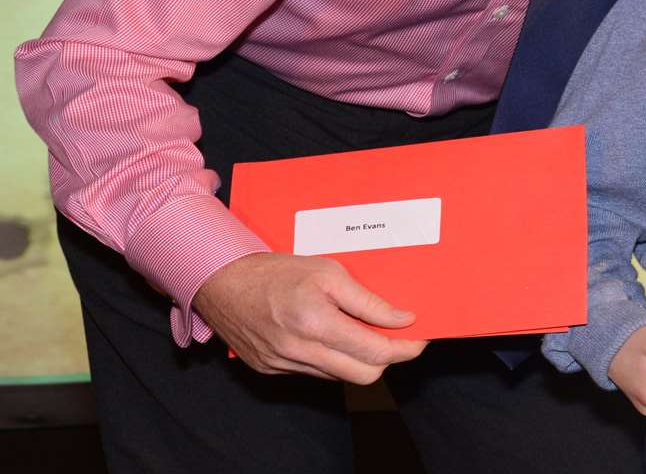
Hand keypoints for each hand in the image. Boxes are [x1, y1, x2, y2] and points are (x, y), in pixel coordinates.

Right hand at [193, 252, 426, 382]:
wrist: (224, 282)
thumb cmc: (279, 271)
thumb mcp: (331, 273)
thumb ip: (369, 302)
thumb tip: (403, 320)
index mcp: (315, 323)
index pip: (374, 352)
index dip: (404, 348)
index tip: (419, 339)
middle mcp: (298, 350)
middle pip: (363, 375)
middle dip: (388, 359)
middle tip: (400, 339)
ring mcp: (282, 364)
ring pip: (340, 377)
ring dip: (359, 359)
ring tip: (367, 334)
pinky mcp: (270, 369)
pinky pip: (316, 373)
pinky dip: (332, 360)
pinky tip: (334, 338)